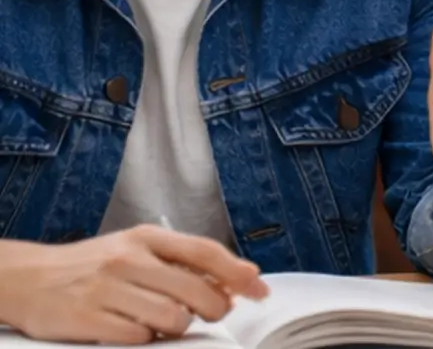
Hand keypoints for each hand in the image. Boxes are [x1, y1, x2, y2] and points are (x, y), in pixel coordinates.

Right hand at [0, 226, 268, 343]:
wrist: (28, 278)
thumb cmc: (92, 266)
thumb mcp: (136, 250)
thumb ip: (184, 261)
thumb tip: (241, 277)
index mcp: (144, 238)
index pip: (205, 253)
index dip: (238, 274)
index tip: (259, 290)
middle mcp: (127, 259)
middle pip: (197, 291)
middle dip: (214, 309)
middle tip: (208, 314)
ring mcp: (106, 288)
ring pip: (173, 318)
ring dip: (177, 327)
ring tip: (162, 321)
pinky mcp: (88, 318)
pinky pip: (140, 337)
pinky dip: (145, 338)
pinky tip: (133, 329)